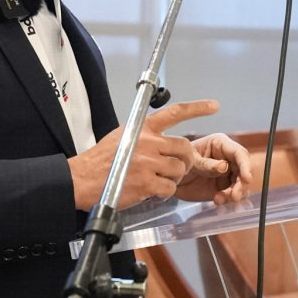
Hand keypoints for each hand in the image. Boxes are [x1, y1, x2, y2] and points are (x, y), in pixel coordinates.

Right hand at [67, 99, 221, 211]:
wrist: (83, 179)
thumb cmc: (100, 160)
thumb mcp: (122, 136)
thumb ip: (144, 135)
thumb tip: (162, 141)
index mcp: (142, 128)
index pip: (175, 113)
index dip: (197, 108)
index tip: (214, 106)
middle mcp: (148, 142)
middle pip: (184, 148)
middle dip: (185, 160)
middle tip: (178, 167)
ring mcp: (148, 163)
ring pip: (179, 170)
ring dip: (174, 178)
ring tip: (159, 180)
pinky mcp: (146, 183)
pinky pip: (169, 188)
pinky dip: (164, 192)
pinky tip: (151, 191)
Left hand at [175, 132, 252, 204]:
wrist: (168, 178)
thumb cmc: (177, 161)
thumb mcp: (190, 161)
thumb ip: (206, 164)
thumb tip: (224, 166)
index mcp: (220, 144)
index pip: (239, 153)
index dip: (245, 165)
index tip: (247, 179)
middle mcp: (227, 157)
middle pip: (243, 170)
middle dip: (241, 184)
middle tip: (234, 196)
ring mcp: (227, 173)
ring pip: (241, 184)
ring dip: (234, 194)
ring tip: (220, 199)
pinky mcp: (223, 187)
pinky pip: (233, 194)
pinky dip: (228, 199)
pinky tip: (218, 200)